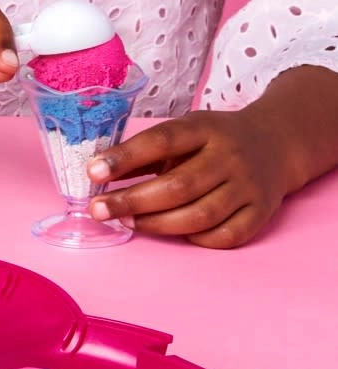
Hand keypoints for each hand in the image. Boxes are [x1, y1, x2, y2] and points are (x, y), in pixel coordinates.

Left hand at [87, 108, 294, 247]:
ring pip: (200, 215)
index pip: (161, 141)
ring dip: (157, 223)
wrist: (275, 143)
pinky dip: (196, 239)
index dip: (125, 157)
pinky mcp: (261, 213)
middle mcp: (229, 157)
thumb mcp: (183, 132)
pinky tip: (173, 232)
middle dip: (132, 200)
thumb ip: (145, 152)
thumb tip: (99, 173)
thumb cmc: (213, 140)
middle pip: (178, 185)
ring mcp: (248, 187)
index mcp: (204, 129)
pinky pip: (226, 236)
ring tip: (127, 221)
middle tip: (98, 209)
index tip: (92, 171)